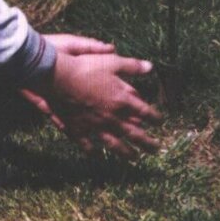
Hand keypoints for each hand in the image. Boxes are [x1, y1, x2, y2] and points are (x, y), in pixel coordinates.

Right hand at [23, 33, 162, 160]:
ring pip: (114, 143)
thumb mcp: (112, 62)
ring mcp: (95, 126)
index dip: (154, 118)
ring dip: (126, 152)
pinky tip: (97, 155)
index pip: (144, 112)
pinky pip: (88, 144)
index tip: (160, 122)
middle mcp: (111, 116)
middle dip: (146, 142)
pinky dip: (93, 151)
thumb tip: (150, 66)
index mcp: (121, 100)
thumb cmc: (86, 68)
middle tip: (155, 149)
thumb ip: (132, 66)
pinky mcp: (78, 130)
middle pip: (134, 133)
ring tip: (134, 158)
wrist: (58, 78)